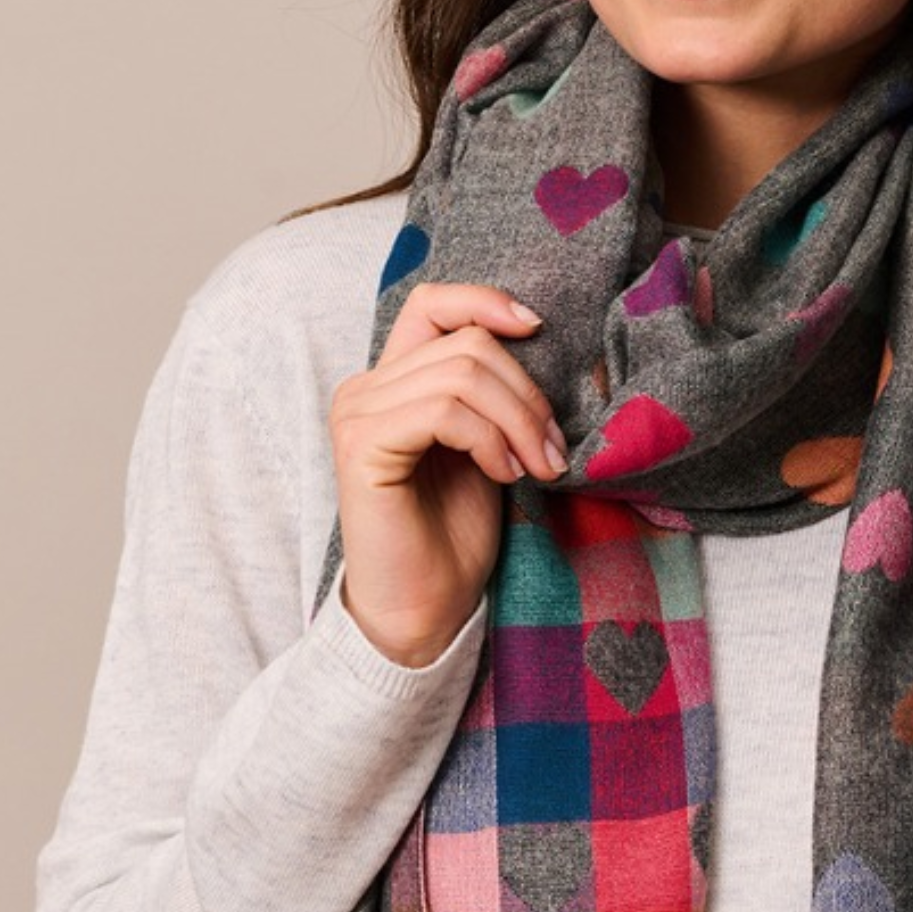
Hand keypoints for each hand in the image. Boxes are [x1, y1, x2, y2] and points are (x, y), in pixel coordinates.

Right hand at [328, 283, 565, 666]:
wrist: (425, 610)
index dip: (487, 302)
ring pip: (462, 374)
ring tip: (538, 467)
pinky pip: (443, 411)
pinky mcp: (362, 447)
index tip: (539, 328)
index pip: (433, 303)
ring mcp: (358, 415)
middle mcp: (365, 389)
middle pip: (468, 344)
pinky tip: (505, 475)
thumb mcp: (490, 447)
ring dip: (519, 421)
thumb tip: (544, 343)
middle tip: (554, 452)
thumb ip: (496, 395)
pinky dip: (489, 439)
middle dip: (528, 394)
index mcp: (393, 381)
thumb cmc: (456, 536)